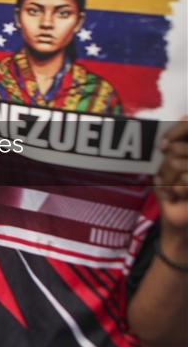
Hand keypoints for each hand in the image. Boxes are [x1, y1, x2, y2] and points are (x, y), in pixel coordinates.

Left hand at [156, 118, 187, 232]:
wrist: (177, 222)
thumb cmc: (171, 193)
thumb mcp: (166, 169)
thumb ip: (170, 151)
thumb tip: (164, 140)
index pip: (187, 125)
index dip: (174, 133)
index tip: (161, 147)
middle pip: (175, 149)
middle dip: (164, 167)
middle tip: (166, 180)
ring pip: (177, 163)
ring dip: (167, 180)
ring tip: (172, 190)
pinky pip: (184, 180)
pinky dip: (173, 189)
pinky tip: (178, 197)